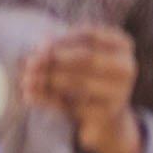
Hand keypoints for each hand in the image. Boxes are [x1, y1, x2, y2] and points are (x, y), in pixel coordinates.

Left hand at [22, 25, 141, 152]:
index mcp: (123, 46)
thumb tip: (42, 43)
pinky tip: (30, 95)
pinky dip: (48, 99)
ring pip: (79, 82)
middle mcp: (126, 67)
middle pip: (87, 58)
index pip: (91, 35)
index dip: (63, 39)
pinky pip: (72, 104)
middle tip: (29, 62)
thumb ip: (64, 47)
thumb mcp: (84, 58)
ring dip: (48, 79)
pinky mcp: (106, 112)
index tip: (40, 44)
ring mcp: (120, 91)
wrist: (107, 117)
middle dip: (55, 59)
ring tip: (25, 79)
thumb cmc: (89, 78)